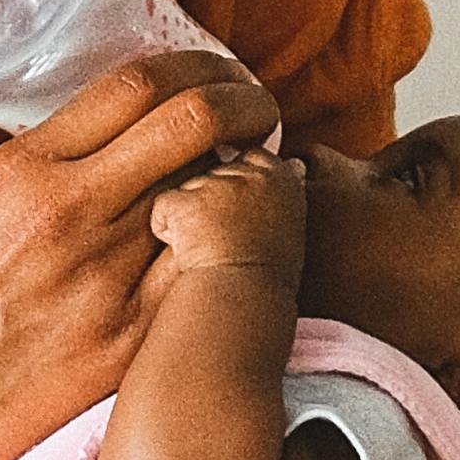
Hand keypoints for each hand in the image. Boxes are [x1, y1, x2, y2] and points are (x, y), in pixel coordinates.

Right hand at [0, 54, 278, 459]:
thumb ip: (42, 168)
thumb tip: (112, 141)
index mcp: (23, 170)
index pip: (137, 85)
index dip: (198, 68)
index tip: (218, 77)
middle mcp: (70, 211)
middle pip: (192, 121)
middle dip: (243, 103)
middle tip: (257, 111)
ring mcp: (106, 278)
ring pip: (213, 194)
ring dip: (244, 176)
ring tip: (252, 177)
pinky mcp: (129, 341)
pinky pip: (206, 275)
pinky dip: (233, 250)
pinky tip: (237, 247)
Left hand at [147, 145, 304, 292]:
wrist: (245, 302)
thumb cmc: (270, 277)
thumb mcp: (293, 227)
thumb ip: (285, 191)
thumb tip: (296, 164)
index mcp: (282, 179)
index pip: (254, 157)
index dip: (240, 183)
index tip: (239, 211)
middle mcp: (250, 175)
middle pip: (217, 172)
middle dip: (212, 201)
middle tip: (226, 240)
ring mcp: (216, 185)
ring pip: (188, 189)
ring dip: (190, 216)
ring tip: (209, 251)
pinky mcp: (184, 202)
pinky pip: (164, 208)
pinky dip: (167, 231)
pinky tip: (187, 255)